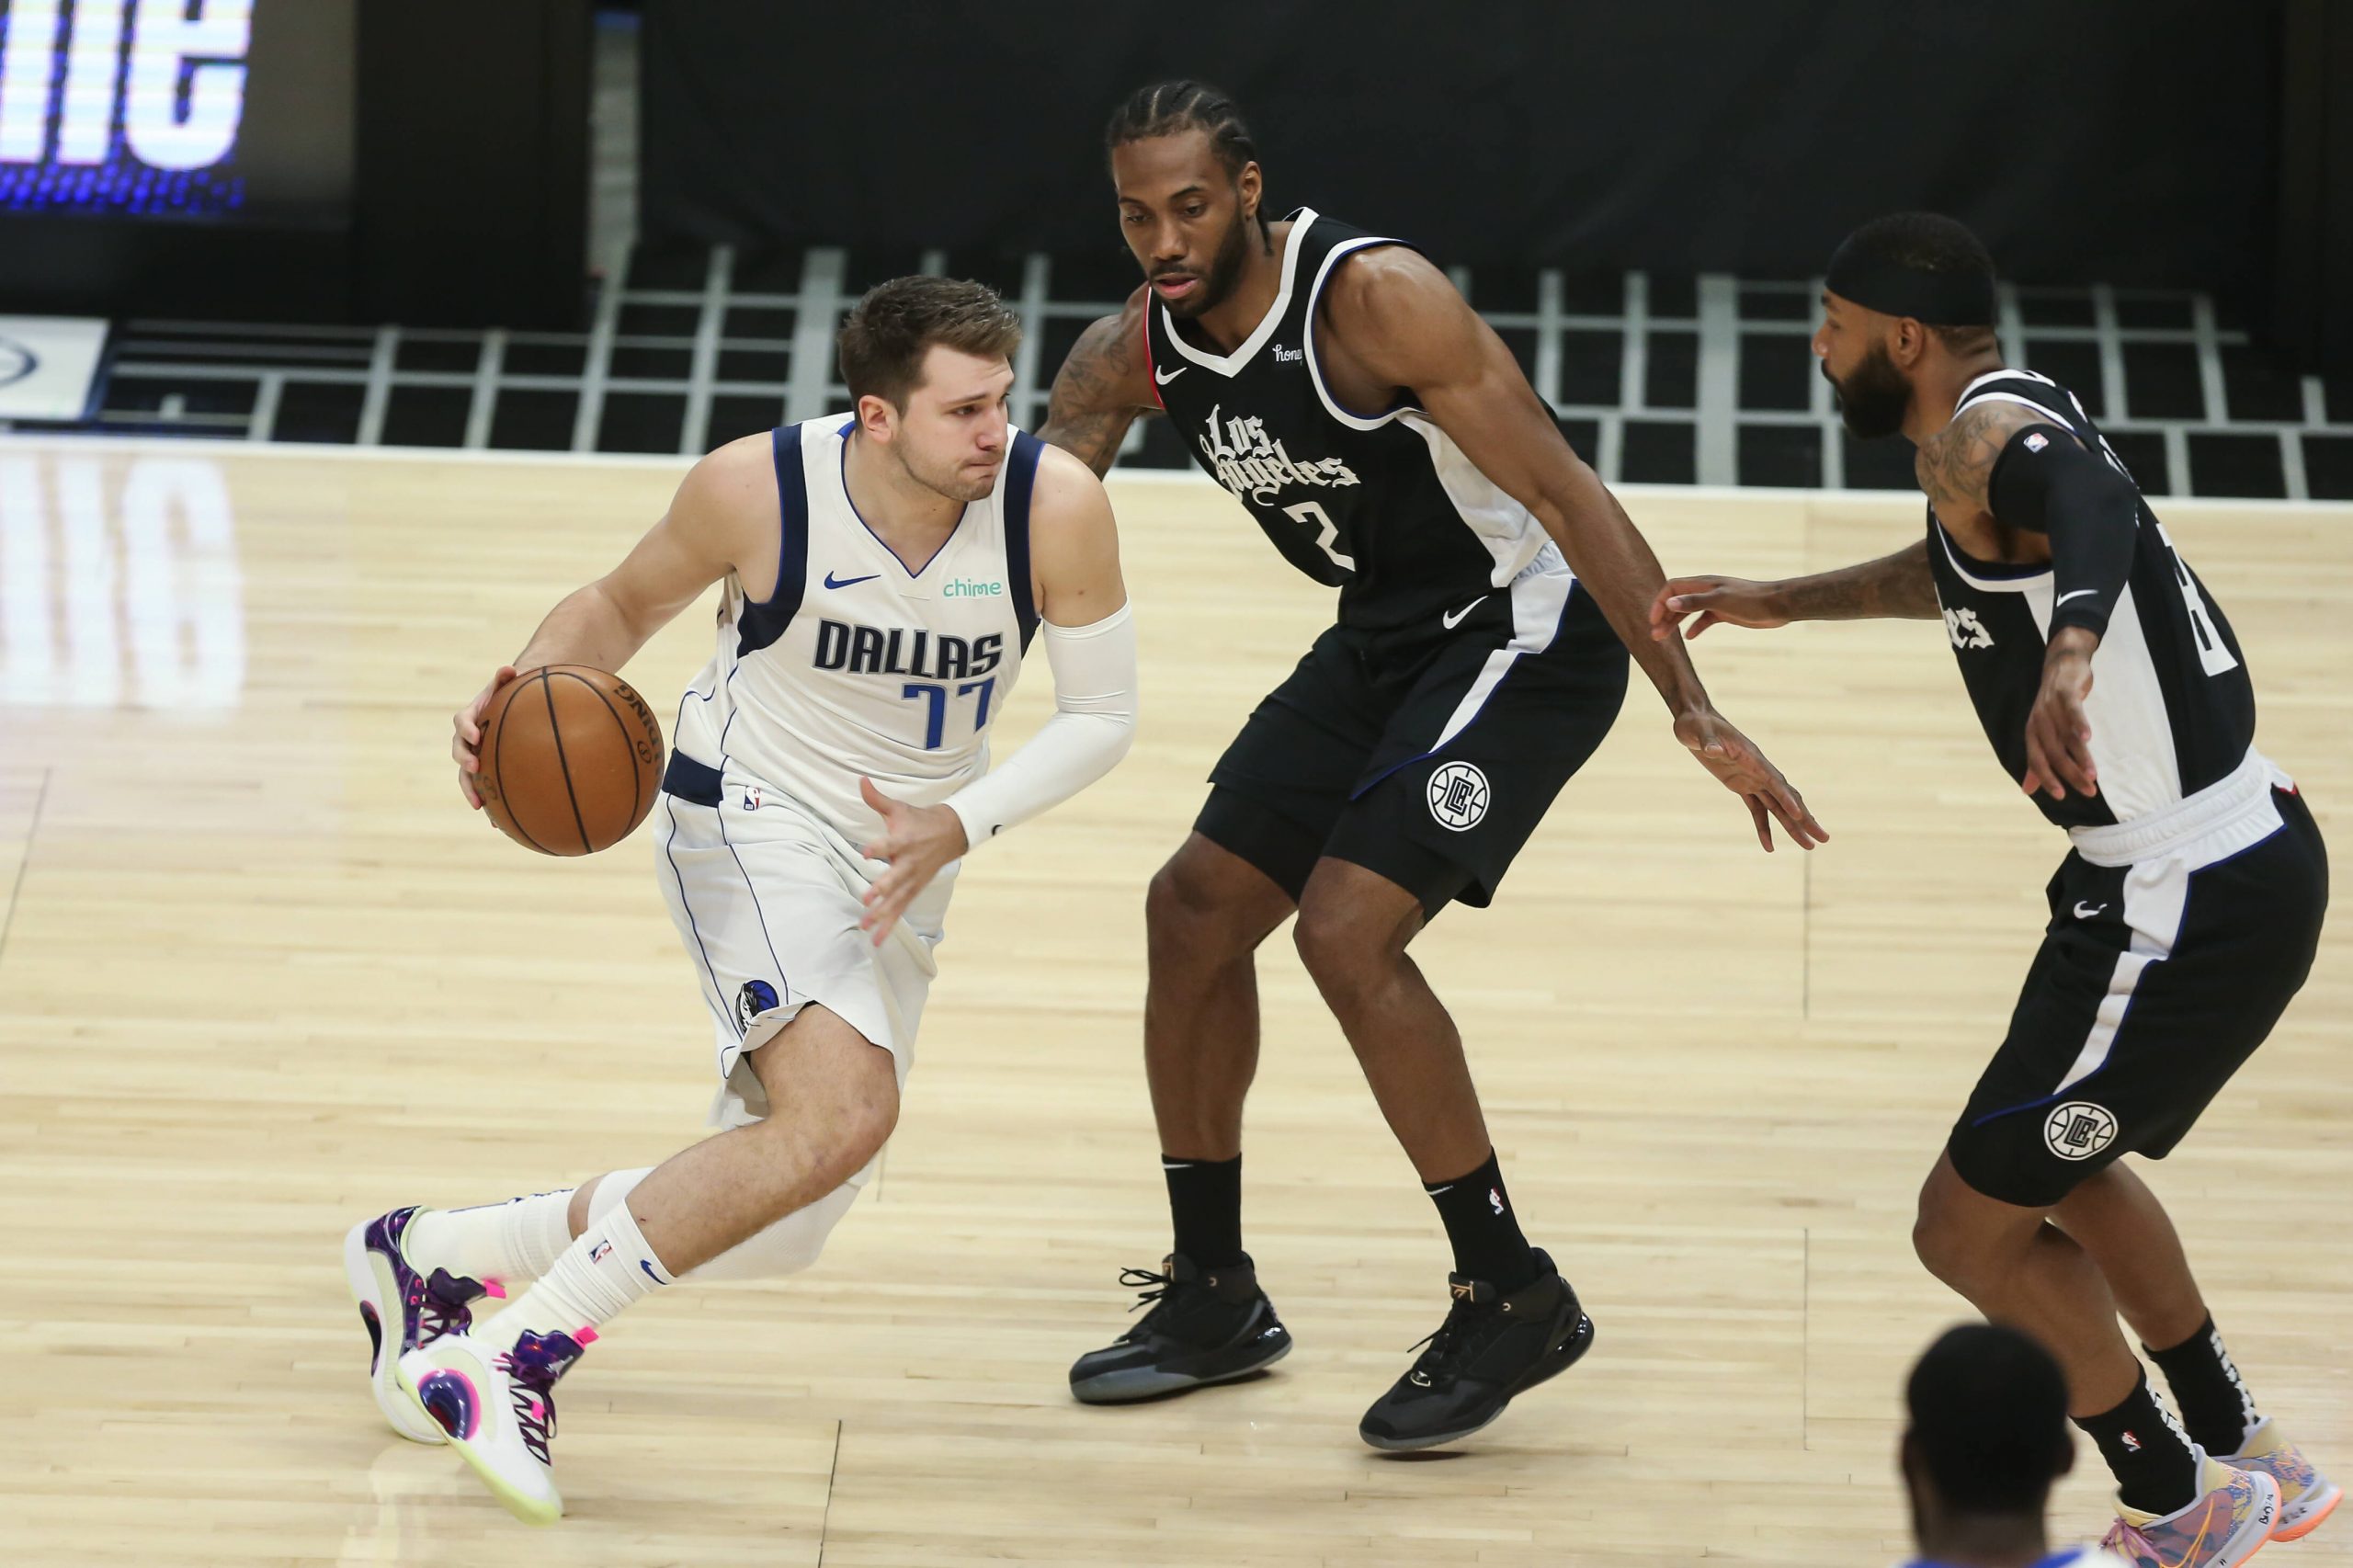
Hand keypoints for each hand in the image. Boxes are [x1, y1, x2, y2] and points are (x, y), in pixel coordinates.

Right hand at [452, 666, 519, 807]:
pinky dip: (488, 803)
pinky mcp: (484, 771)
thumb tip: (511, 667)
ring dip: (469, 789)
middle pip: (458, 751)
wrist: (510, 709)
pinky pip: (482, 788)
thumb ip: (506, 678)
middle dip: (464, 761)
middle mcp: (468, 739)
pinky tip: (497, 824)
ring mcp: (474, 756)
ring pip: (465, 775)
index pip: (462, 723)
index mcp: (471, 718)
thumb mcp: (507, 685)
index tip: (476, 736)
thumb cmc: (509, 696)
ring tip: (479, 805)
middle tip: (475, 767)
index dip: (466, 729)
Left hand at [857, 777, 969, 945]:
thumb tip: (860, 780)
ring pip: (897, 899)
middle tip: (867, 899)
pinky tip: (877, 939)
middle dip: (881, 889)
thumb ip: (876, 799)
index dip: (878, 849)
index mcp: (903, 840)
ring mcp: (912, 879)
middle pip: (894, 878)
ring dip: (881, 914)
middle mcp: (908, 862)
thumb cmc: (919, 820)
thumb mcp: (899, 808)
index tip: (865, 853)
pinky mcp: (914, 890)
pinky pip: (901, 909)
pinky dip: (889, 925)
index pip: (889, 844)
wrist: (952, 833)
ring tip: (865, 927)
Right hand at [1650, 576, 1790, 640]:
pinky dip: (1695, 627)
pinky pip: (1703, 619)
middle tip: (1655, 635)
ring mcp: (1715, 602)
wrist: (1777, 605)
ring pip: (1688, 612)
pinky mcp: (1724, 613)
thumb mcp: (1720, 601)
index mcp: (1703, 583)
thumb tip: (1669, 603)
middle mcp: (1706, 591)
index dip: (1660, 603)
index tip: (1654, 620)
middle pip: (1677, 601)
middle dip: (1664, 617)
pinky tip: (1690, 637)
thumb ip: (1694, 602)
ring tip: (1664, 638)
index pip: (1672, 589)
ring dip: (1675, 623)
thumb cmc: (1750, 600)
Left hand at [1674, 708, 1827, 851]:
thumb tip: (1712, 750)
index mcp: (1752, 758)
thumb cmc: (1696, 724)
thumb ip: (1709, 742)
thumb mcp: (1697, 731)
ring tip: (1809, 846)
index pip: (1774, 781)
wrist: (1695, 722)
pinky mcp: (1741, 785)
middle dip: (1804, 818)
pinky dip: (1764, 828)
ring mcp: (1752, 779)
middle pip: (1786, 798)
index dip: (1786, 798)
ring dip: (1793, 826)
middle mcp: (1758, 770)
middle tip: (1823, 838)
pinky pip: (1757, 810)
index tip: (1799, 815)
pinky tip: (1770, 847)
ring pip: (1777, 807)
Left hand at [2021, 632, 2097, 800]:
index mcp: (2032, 733)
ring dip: (2080, 757)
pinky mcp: (2065, 693)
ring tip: (2093, 775)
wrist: (2061, 665)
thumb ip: (2037, 761)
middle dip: (2070, 774)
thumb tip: (2027, 790)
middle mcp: (2039, 722)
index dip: (2047, 779)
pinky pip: (2071, 711)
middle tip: (2089, 791)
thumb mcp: (2044, 732)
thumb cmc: (2054, 706)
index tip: (2062, 796)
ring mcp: (2051, 707)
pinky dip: (2079, 724)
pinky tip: (2088, 738)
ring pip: (2065, 737)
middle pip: (2054, 753)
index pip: (2037, 761)